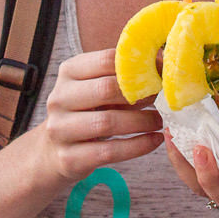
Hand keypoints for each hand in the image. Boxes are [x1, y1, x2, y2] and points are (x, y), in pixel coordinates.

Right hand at [41, 49, 163, 181]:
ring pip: (107, 122)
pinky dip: (138, 146)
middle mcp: (59, 98)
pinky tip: (154, 140)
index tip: (160, 75)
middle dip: (139, 94)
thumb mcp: (97, 87)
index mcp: (69, 72)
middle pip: (105, 89)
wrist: (55, 151)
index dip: (138, 67)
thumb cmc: (87, 112)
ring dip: (141, 122)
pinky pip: (110, 151)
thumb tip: (163, 63)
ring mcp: (60, 129)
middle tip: (162, 98)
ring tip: (159, 121)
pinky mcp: (68, 158)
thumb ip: (123, 76)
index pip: (106, 60)